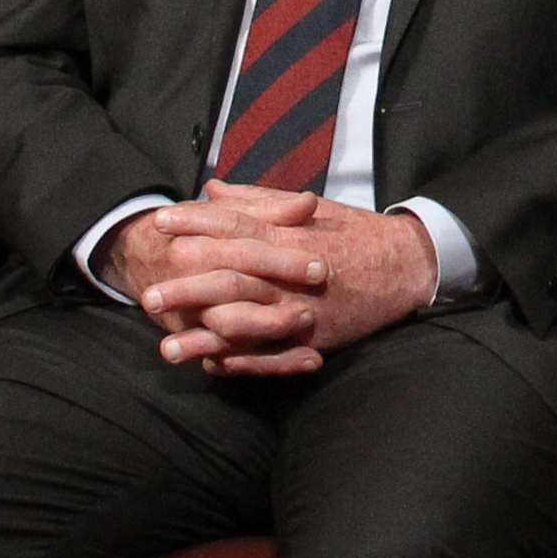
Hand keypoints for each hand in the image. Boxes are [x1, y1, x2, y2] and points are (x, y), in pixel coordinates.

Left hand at [115, 183, 435, 375]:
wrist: (407, 267)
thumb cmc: (354, 233)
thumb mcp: (310, 208)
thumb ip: (258, 201)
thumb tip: (212, 189)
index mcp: (289, 234)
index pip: (235, 225)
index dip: (196, 224)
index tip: (160, 222)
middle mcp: (292, 273)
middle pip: (233, 276)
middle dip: (189, 286)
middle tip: (149, 293)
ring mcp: (302, 309)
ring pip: (247, 323)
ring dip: (205, 337)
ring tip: (166, 346)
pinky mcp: (313, 339)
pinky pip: (271, 355)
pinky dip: (240, 362)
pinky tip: (209, 367)